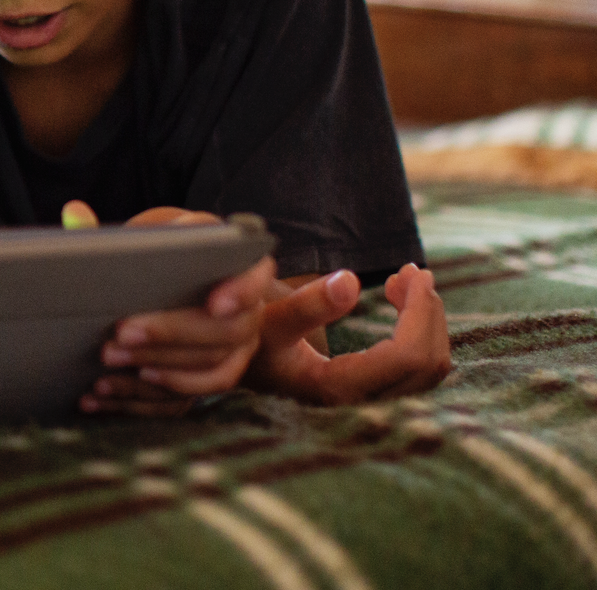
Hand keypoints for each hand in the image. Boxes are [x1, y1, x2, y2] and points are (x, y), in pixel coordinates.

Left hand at [66, 201, 276, 415]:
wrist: (165, 281)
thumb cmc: (154, 255)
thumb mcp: (140, 238)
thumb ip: (106, 232)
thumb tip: (74, 213)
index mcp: (236, 263)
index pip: (254, 275)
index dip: (241, 291)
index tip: (215, 303)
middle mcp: (247, 309)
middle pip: (225, 331)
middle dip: (171, 334)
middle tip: (121, 332)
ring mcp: (237, 346)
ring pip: (212, 367)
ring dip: (159, 367)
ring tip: (108, 362)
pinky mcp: (217, 374)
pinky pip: (193, 397)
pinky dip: (153, 395)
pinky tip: (113, 388)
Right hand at [246, 263, 450, 403]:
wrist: (242, 371)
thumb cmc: (252, 344)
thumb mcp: (268, 319)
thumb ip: (307, 303)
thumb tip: (352, 281)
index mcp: (337, 387)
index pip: (406, 355)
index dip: (419, 311)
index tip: (411, 271)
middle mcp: (361, 403)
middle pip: (428, 362)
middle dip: (428, 310)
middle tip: (410, 270)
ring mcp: (372, 403)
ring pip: (431, 369)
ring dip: (428, 321)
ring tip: (403, 282)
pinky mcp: (376, 394)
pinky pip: (420, 369)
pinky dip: (422, 333)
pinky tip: (403, 306)